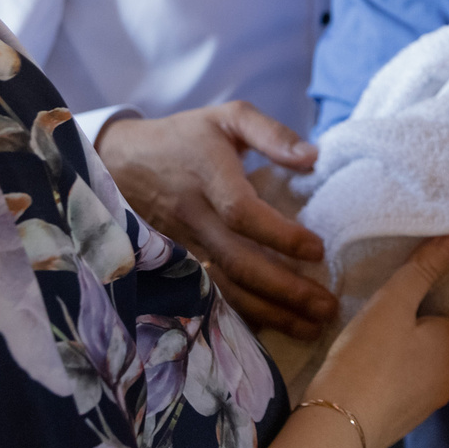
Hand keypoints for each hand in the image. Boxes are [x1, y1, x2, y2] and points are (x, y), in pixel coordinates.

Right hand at [95, 104, 338, 337]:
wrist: (121, 163)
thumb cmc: (185, 138)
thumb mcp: (228, 118)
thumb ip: (272, 133)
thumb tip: (312, 158)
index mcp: (209, 176)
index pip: (242, 213)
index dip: (280, 235)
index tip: (317, 249)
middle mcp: (195, 218)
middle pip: (238, 263)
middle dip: (285, 290)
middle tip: (327, 306)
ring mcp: (184, 247)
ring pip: (225, 289)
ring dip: (269, 313)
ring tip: (311, 328)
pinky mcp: (179, 265)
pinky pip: (210, 296)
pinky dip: (242, 318)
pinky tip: (274, 330)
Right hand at [305, 235, 448, 447]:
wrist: (335, 427)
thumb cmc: (366, 358)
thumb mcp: (391, 303)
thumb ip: (424, 270)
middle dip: (442, 326)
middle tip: (414, 303)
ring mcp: (428, 404)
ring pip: (433, 367)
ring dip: (419, 350)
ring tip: (389, 332)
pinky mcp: (404, 420)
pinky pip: (412, 386)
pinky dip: (402, 372)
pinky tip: (375, 364)